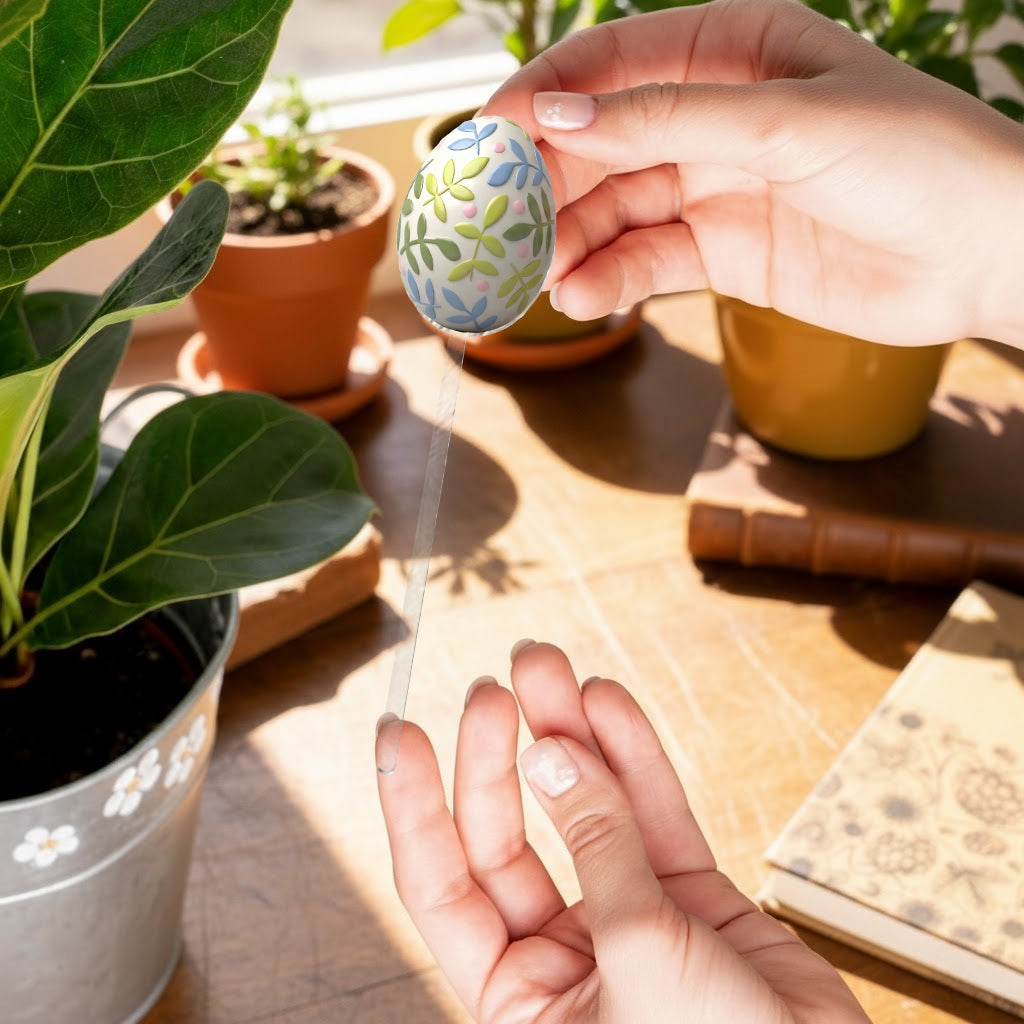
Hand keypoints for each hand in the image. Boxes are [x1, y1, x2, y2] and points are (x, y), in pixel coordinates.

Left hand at [376, 641, 869, 1023]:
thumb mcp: (641, 954)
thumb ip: (598, 847)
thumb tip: (549, 754)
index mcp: (519, 994)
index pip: (442, 883)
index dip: (415, 804)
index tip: (399, 731)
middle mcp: (561, 952)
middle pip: (507, 832)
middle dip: (500, 752)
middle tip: (498, 686)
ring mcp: (625, 916)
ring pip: (582, 810)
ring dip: (566, 734)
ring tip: (546, 665)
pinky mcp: (688, 895)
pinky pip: (652, 813)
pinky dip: (634, 756)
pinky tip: (607, 702)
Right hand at [480, 0, 1023, 348]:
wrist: (984, 252)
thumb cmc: (913, 157)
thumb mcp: (784, 123)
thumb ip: (666, 118)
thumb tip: (558, 113)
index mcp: (731, 50)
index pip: (610, 64)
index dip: (541, 100)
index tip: (484, 139)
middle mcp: (713, 117)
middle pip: (600, 144)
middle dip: (544, 183)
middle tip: (492, 225)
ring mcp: (714, 187)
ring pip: (614, 210)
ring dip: (568, 242)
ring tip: (532, 277)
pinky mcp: (722, 252)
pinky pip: (645, 262)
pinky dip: (609, 280)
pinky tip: (581, 298)